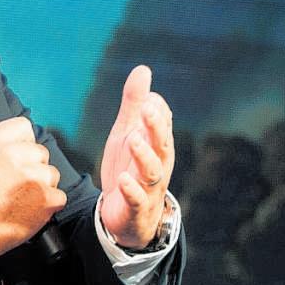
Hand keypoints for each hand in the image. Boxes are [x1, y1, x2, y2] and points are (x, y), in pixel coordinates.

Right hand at [0, 116, 67, 260]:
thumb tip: (19, 142)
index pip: (23, 127)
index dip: (22, 143)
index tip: (18, 156)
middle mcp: (14, 155)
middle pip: (40, 152)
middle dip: (32, 167)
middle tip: (15, 184)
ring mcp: (32, 176)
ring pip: (51, 173)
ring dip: (42, 186)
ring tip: (20, 199)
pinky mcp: (46, 198)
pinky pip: (58, 196)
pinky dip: (48, 205)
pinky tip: (28, 210)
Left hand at [97, 65, 174, 248]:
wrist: (127, 215)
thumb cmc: (130, 168)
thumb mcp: (128, 133)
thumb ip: (134, 104)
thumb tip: (143, 70)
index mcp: (157, 144)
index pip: (161, 124)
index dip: (155, 112)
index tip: (147, 98)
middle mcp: (158, 164)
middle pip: (161, 144)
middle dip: (155, 127)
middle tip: (146, 110)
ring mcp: (148, 187)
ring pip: (151, 171)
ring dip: (143, 155)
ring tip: (133, 140)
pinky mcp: (136, 207)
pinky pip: (136, 198)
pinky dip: (131, 189)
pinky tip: (122, 179)